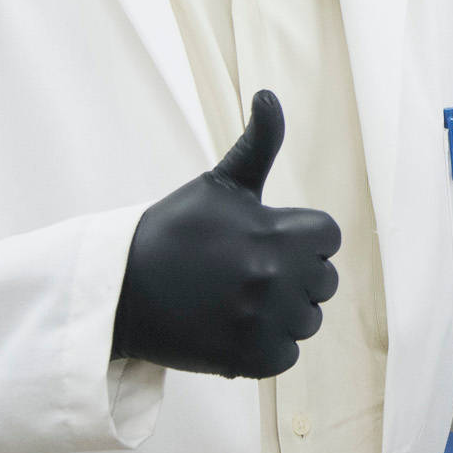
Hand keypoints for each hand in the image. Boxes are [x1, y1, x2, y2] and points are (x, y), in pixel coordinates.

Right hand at [111, 90, 340, 378]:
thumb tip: (268, 94)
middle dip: (297, 276)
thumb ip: (258, 143)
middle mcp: (276, 278)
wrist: (122, 290)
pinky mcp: (248, 359)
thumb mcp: (218, 184)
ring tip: (241, 301)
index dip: (303, 238)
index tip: (269, 240)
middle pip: (324, 281)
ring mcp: (262, 321)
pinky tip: (235, 328)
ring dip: (283, 314)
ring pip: (308, 321)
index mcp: (278, 232)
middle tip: (249, 272)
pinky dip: (266, 347)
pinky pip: (286, 355)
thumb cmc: (176, 230)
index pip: (329, 237)